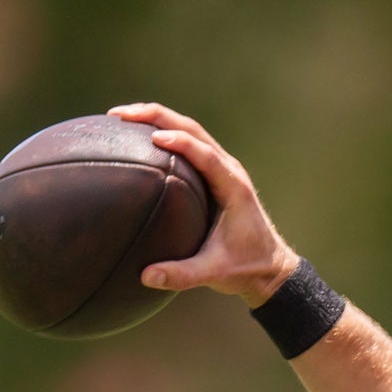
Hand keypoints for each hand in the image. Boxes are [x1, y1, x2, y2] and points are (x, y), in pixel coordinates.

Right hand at [106, 103, 300, 305]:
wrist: (271, 268)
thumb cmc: (246, 268)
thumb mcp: (214, 273)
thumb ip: (182, 275)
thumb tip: (145, 276)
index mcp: (233, 187)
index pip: (206, 154)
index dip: (181, 142)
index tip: (153, 137)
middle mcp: (229, 170)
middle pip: (193, 130)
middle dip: (157, 116)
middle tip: (121, 115)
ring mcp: (223, 169)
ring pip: (190, 131)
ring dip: (158, 118)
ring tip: (122, 117)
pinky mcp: (215, 174)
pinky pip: (189, 143)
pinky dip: (165, 132)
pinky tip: (139, 136)